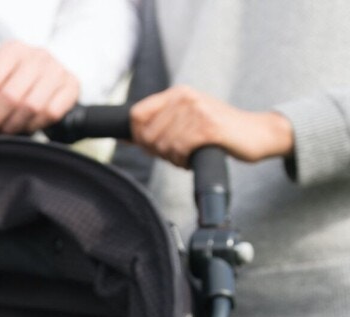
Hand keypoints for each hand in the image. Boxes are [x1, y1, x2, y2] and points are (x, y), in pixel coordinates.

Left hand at [0, 40, 78, 134]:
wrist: (44, 72)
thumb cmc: (9, 75)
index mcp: (12, 49)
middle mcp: (37, 56)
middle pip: (10, 96)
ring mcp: (57, 71)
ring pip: (30, 107)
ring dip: (8, 126)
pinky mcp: (70, 87)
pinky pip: (49, 114)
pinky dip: (31, 125)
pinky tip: (20, 127)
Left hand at [131, 85, 294, 167]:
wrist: (257, 134)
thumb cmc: (218, 132)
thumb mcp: (185, 122)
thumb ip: (156, 127)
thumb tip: (122, 137)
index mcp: (177, 93)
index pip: (136, 115)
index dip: (139, 137)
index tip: (155, 146)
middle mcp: (186, 97)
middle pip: (147, 134)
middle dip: (158, 151)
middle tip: (178, 152)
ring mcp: (198, 110)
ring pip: (163, 144)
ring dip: (173, 158)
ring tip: (190, 153)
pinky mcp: (208, 127)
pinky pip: (179, 150)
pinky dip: (183, 161)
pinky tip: (194, 157)